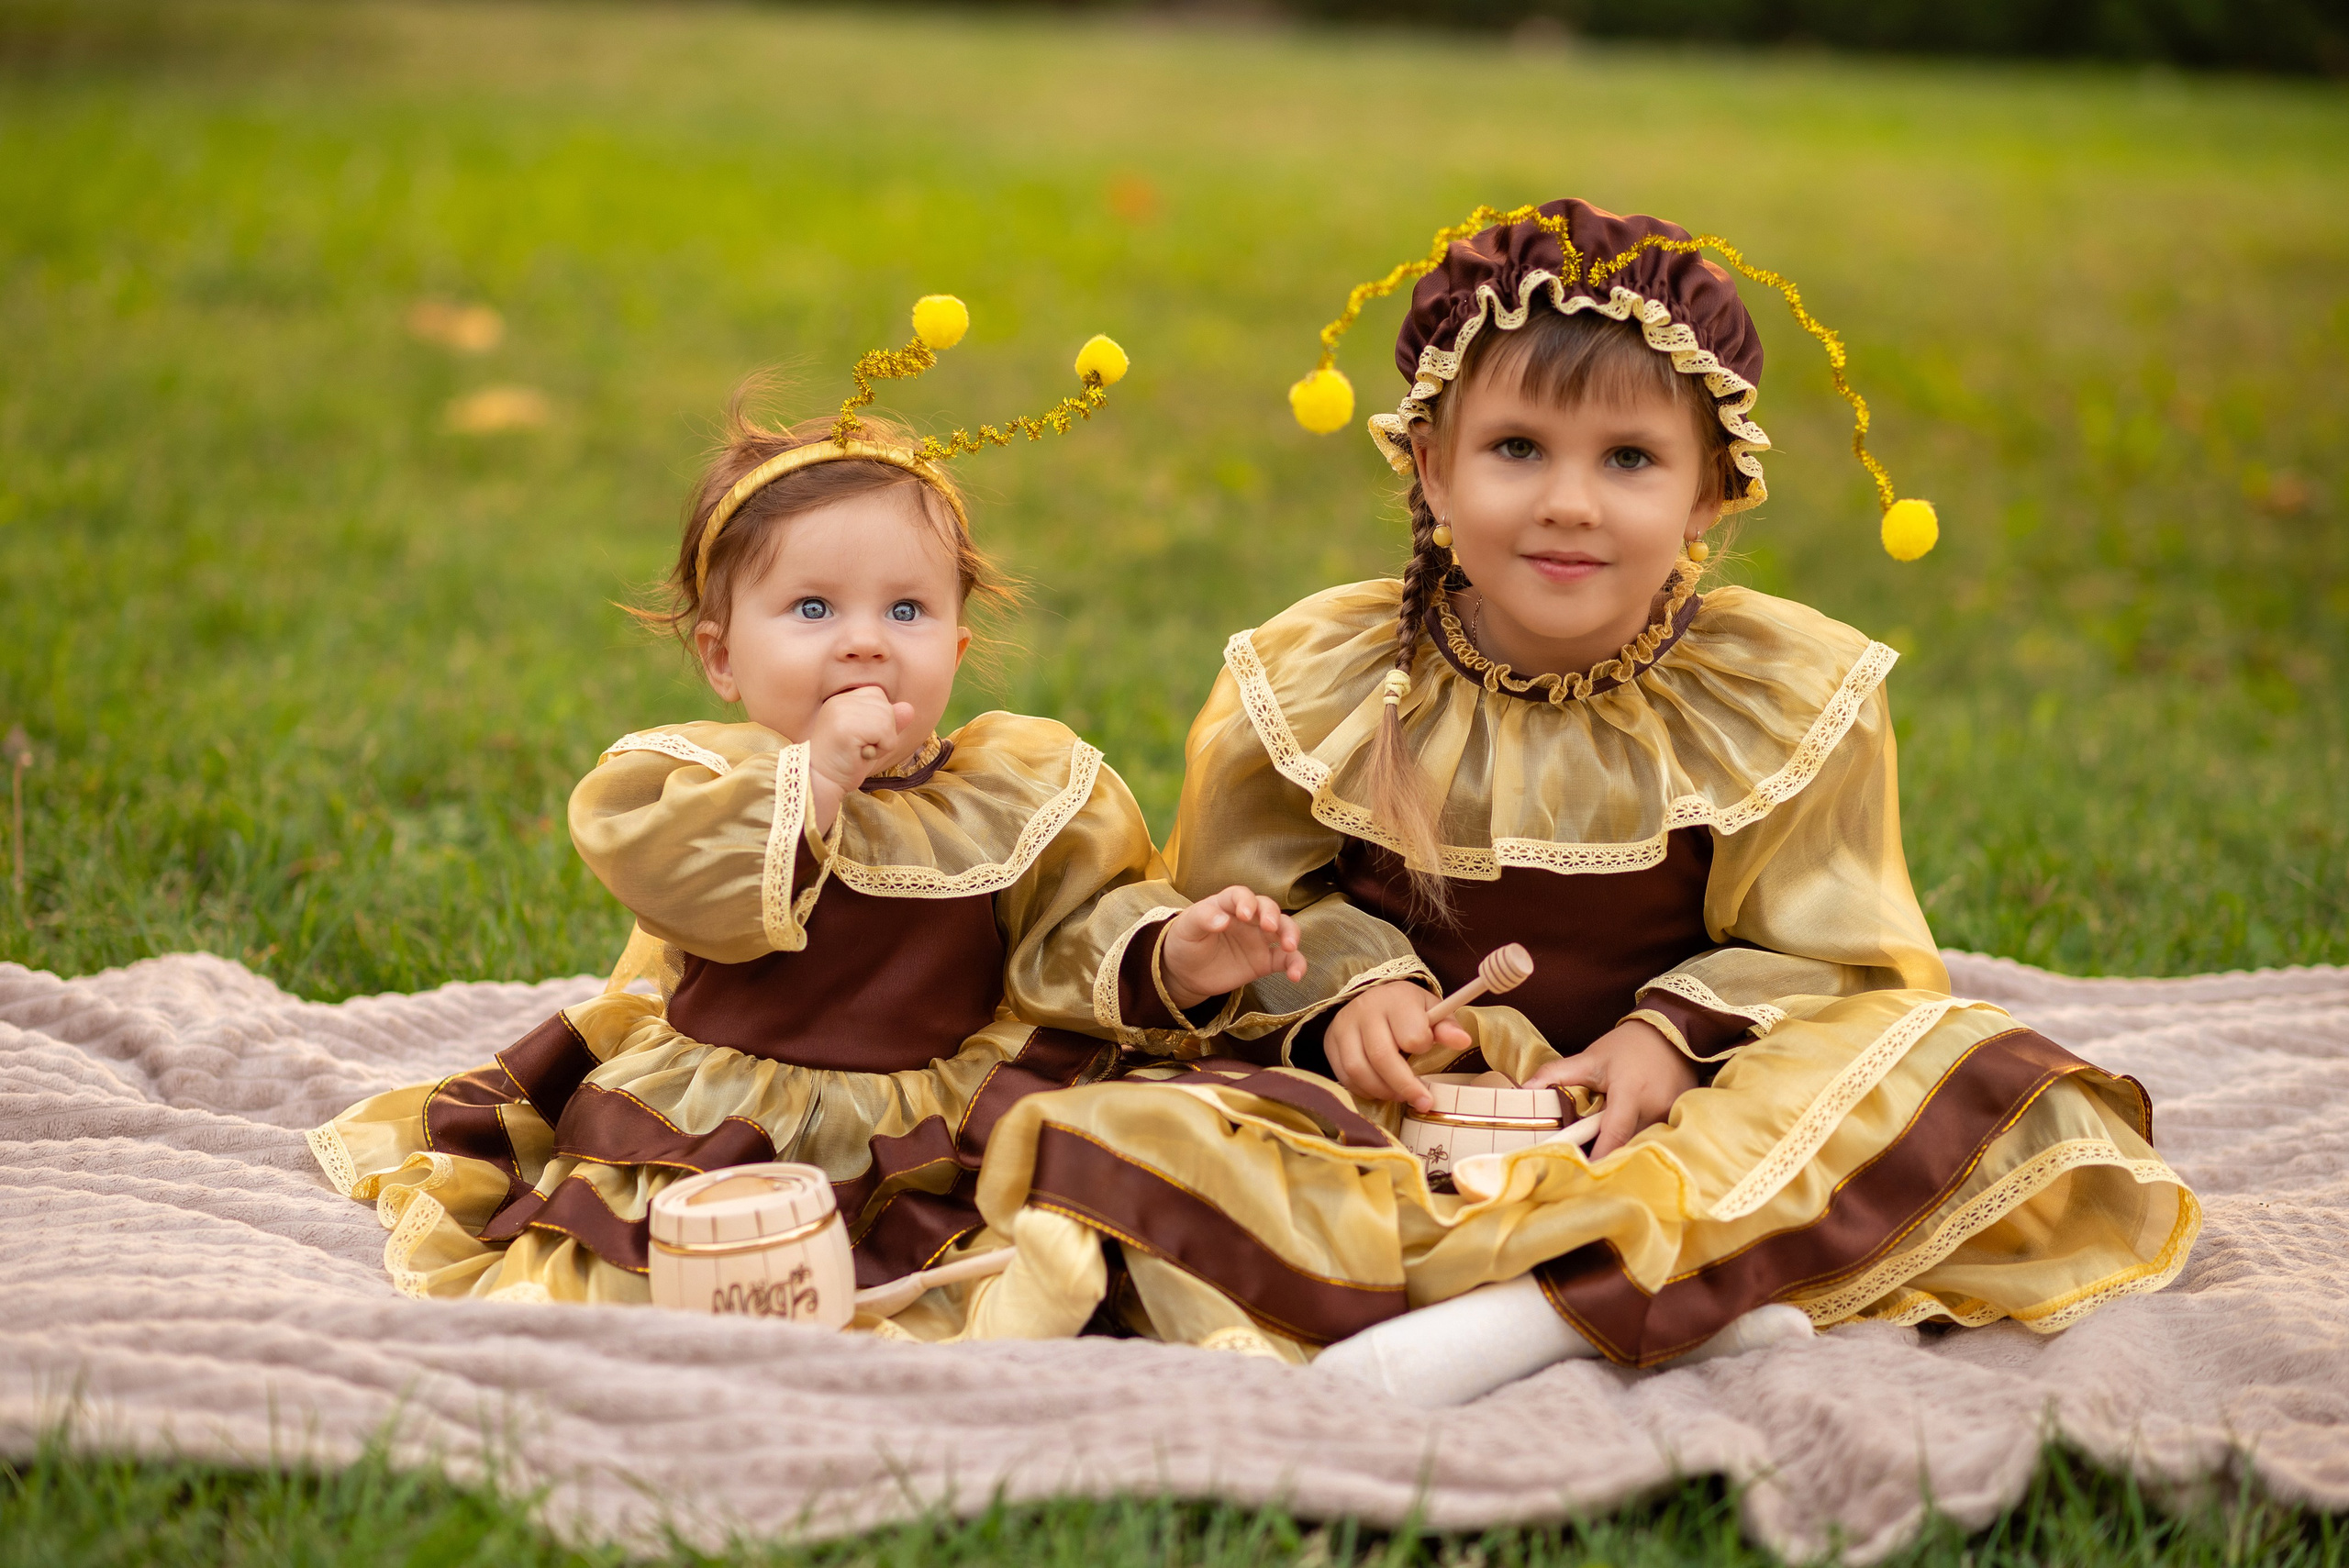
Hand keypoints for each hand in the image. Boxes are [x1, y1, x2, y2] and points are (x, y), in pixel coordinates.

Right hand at [808, 686, 915, 829]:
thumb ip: (889, 723)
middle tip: (859, 748)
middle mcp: (840, 700)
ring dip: (882, 742)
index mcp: (842, 699)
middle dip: (882, 732)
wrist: (820, 783)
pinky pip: (885, 733)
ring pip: (887, 719)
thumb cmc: (844, 764)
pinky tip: (860, 755)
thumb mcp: (872, 739)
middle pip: (885, 706)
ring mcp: (842, 711)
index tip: (860, 738)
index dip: (879, 720)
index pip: (878, 694)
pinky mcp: (846, 727)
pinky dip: (881, 749)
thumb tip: (909, 708)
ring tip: (859, 752)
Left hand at [1158, 887, 1305, 1009]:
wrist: (1186, 973)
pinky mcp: (1265, 961)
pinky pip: (1287, 960)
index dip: (1246, 901)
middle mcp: (1248, 919)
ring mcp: (1259, 939)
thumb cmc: (1186, 942)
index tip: (1244, 915)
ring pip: (1284, 929)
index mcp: (1227, 905)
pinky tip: (1296, 975)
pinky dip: (1296, 964)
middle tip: (1268, 927)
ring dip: (1291, 934)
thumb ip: (1202, 918)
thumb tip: (1223, 920)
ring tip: (1289, 946)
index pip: (1241, 895)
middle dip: (1272, 914)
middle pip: (1268, 908)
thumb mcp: (1187, 928)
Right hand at [1324, 981, 1469, 1111]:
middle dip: (1405, 1086)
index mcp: (1396, 999)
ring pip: (1358, 1070)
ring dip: (1382, 1091)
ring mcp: (1343, 1026)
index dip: (1423, 1048)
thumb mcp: (1430, 1010)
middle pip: (1382, 1056)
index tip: (1428, 1049)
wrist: (1372, 998)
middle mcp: (1365, 1010)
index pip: (1411, 1035)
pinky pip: (1344, 1076)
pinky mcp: (1329, 1042)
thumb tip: (1463, 1041)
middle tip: (1423, 1101)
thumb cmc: (1406, 1009)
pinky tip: (1380, 1089)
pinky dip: (1364, 1090)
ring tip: (1399, 1095)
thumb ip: (1446, 1027)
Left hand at [1525, 1019, 1698, 1158]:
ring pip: (1643, 1144)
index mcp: (1631, 1093)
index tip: (1581, 1173)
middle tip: (1585, 1165)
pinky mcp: (1680, 1118)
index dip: (1599, 1157)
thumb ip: (1556, 1074)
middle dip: (1608, 1157)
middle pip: (1628, 1145)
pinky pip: (1657, 1138)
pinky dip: (1640, 1142)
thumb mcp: (1590, 1057)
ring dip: (1625, 1149)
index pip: (1615, 1135)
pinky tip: (1627, 1142)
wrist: (1671, 1031)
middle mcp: (1656, 1108)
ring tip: (1604, 1153)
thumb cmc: (1628, 1046)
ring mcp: (1672, 1115)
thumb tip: (1523, 1090)